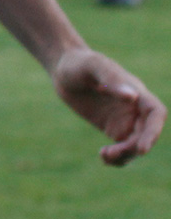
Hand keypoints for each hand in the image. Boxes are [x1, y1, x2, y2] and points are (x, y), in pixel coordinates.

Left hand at [51, 46, 165, 165]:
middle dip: (134, 147)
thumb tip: (133, 97)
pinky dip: (118, 156)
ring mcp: (124, 119)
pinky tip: (103, 156)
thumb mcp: (93, 66)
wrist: (62, 69)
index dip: (153, 131)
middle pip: (146, 133)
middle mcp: (134, 107)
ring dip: (126, 155)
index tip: (141, 148)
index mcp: (136, 91)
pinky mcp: (112, 127)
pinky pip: (122, 146)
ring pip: (135, 143)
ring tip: (105, 155)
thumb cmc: (79, 62)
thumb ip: (112, 79)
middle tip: (111, 153)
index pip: (156, 113)